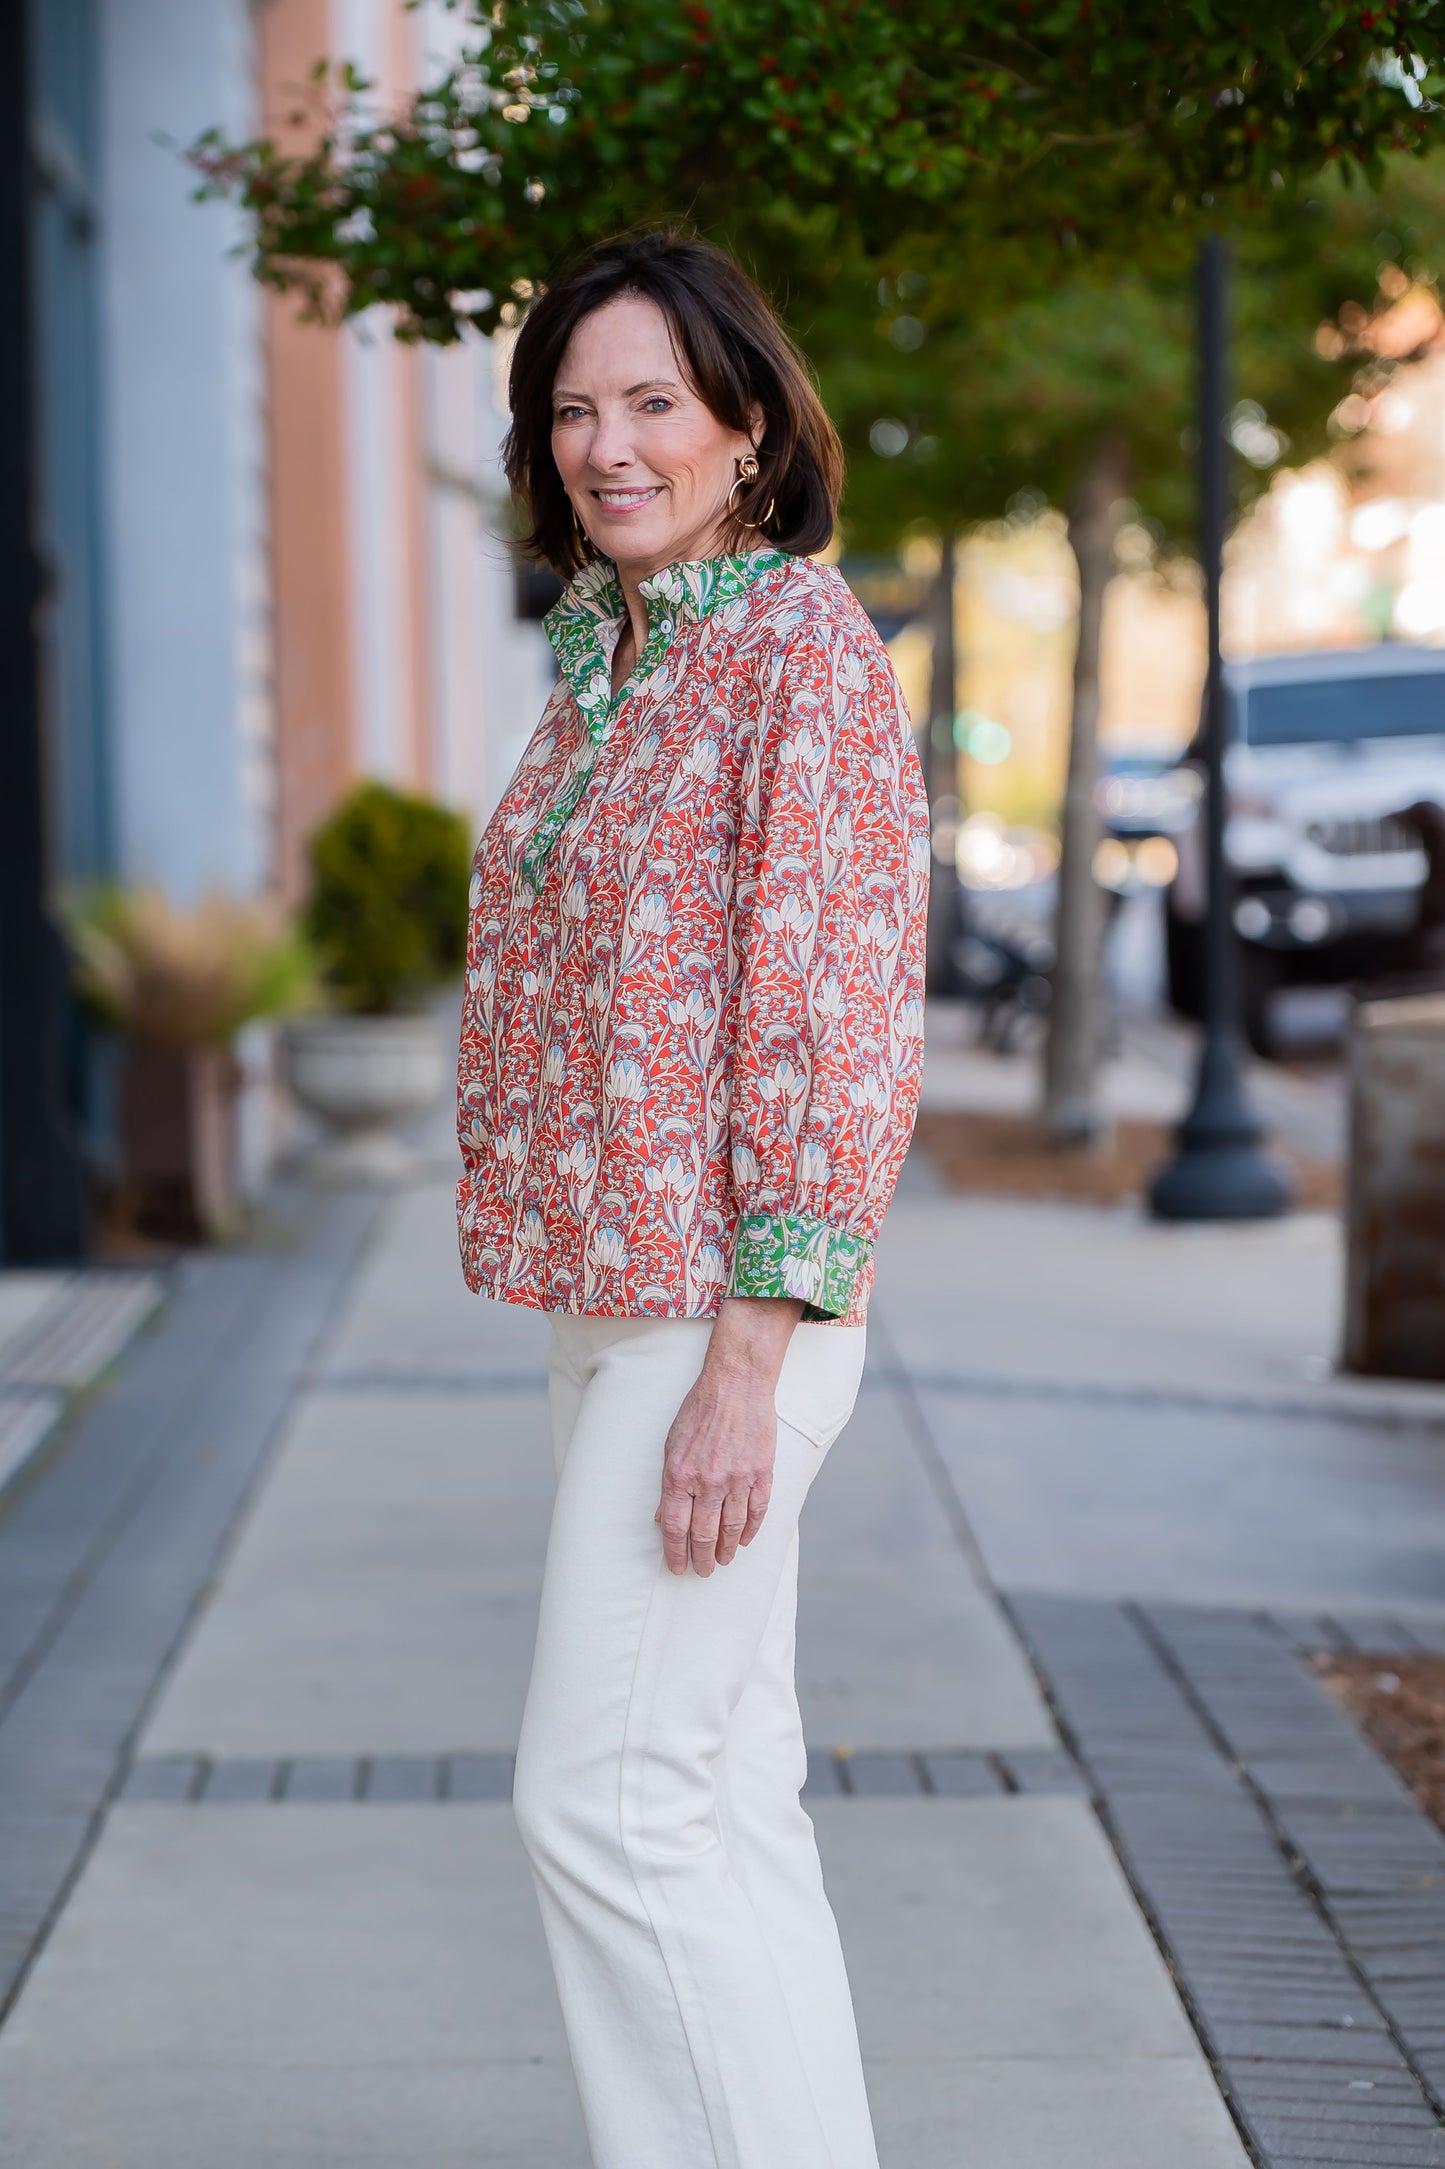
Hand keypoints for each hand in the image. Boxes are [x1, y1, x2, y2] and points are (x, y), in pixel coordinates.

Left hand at [654, 1296, 802, 1575]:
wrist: (736, 1384)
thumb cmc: (699, 1410)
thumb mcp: (671, 1444)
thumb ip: (669, 1484)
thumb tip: (663, 1517)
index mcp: (680, 1475)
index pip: (676, 1528)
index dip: (675, 1553)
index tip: (677, 1568)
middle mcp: (708, 1482)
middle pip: (704, 1534)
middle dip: (702, 1558)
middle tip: (703, 1571)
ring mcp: (738, 1478)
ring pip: (733, 1528)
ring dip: (727, 1549)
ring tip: (724, 1560)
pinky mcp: (762, 1472)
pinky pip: (758, 1511)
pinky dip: (751, 1530)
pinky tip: (746, 1540)